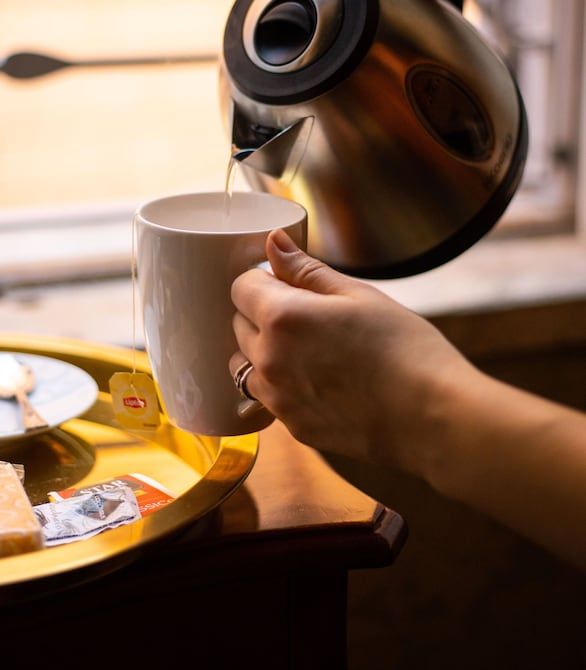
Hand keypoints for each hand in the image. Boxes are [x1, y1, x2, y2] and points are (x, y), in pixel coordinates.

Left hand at [229, 228, 470, 471]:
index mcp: (282, 318)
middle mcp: (269, 359)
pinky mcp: (293, 426)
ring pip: (246, 366)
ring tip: (311, 350)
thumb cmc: (402, 348)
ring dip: (265, 352)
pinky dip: (282, 385)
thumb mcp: (357, 294)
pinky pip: (269, 398)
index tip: (291, 285)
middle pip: (239, 325)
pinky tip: (321, 381)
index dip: (264, 280)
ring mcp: (278, 398)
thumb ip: (306, 270)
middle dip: (263, 314)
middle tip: (309, 316)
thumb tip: (274, 243)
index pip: (241, 287)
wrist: (430, 415)